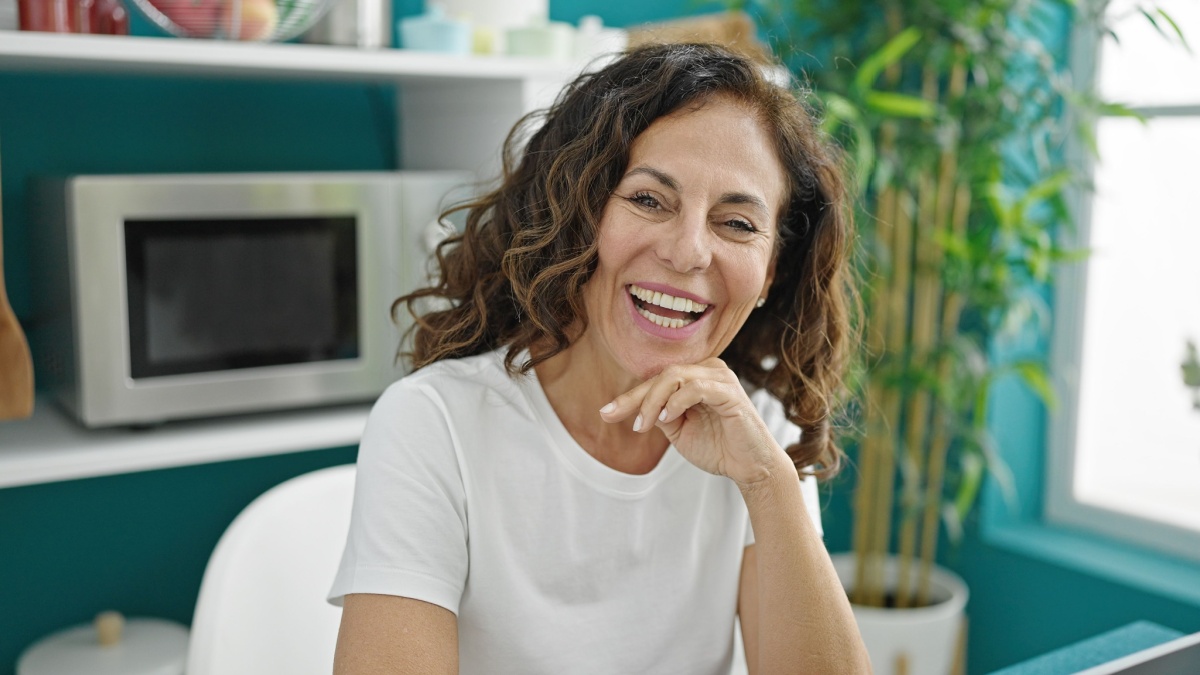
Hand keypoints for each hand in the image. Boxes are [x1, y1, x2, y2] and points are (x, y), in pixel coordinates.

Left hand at [598, 358, 784, 487]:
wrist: (751, 469)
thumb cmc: (718, 448)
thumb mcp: (679, 431)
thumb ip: (660, 414)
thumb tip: (636, 406)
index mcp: (696, 377)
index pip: (657, 380)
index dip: (630, 397)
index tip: (605, 413)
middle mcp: (709, 370)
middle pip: (662, 374)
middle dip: (636, 398)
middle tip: (618, 418)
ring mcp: (720, 378)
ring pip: (675, 376)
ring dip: (653, 401)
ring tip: (644, 426)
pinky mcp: (730, 392)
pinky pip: (695, 387)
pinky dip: (676, 401)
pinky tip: (667, 418)